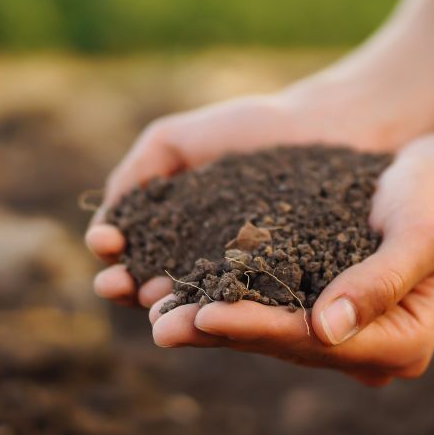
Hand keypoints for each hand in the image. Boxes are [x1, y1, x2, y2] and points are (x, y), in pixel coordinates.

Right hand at [86, 90, 390, 306]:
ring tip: (154, 303)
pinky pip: (254, 305)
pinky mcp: (288, 293)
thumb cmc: (254, 129)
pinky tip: (207, 303)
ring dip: (170, 308)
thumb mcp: (176, 141)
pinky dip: (227, 309)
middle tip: (117, 285)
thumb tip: (104, 228)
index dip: (114, 258)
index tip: (106, 246)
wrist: (329, 125)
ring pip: (199, 304)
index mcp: (177, 237)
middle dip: (131, 289)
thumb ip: (136, 174)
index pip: (134, 258)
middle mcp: (207, 267)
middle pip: (157, 289)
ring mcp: (247, 284)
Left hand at [147, 135, 433, 385]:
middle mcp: (370, 354)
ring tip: (154, 313)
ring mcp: (344, 338)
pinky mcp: (320, 313)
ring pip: (267, 335)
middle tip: (159, 325)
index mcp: (403, 346)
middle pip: (283, 346)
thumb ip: (379, 281)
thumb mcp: (418, 233)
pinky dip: (223, 302)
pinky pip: (266, 313)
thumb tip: (326, 330)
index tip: (204, 314)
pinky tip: (177, 293)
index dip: (257, 328)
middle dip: (219, 332)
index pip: (314, 341)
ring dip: (210, 324)